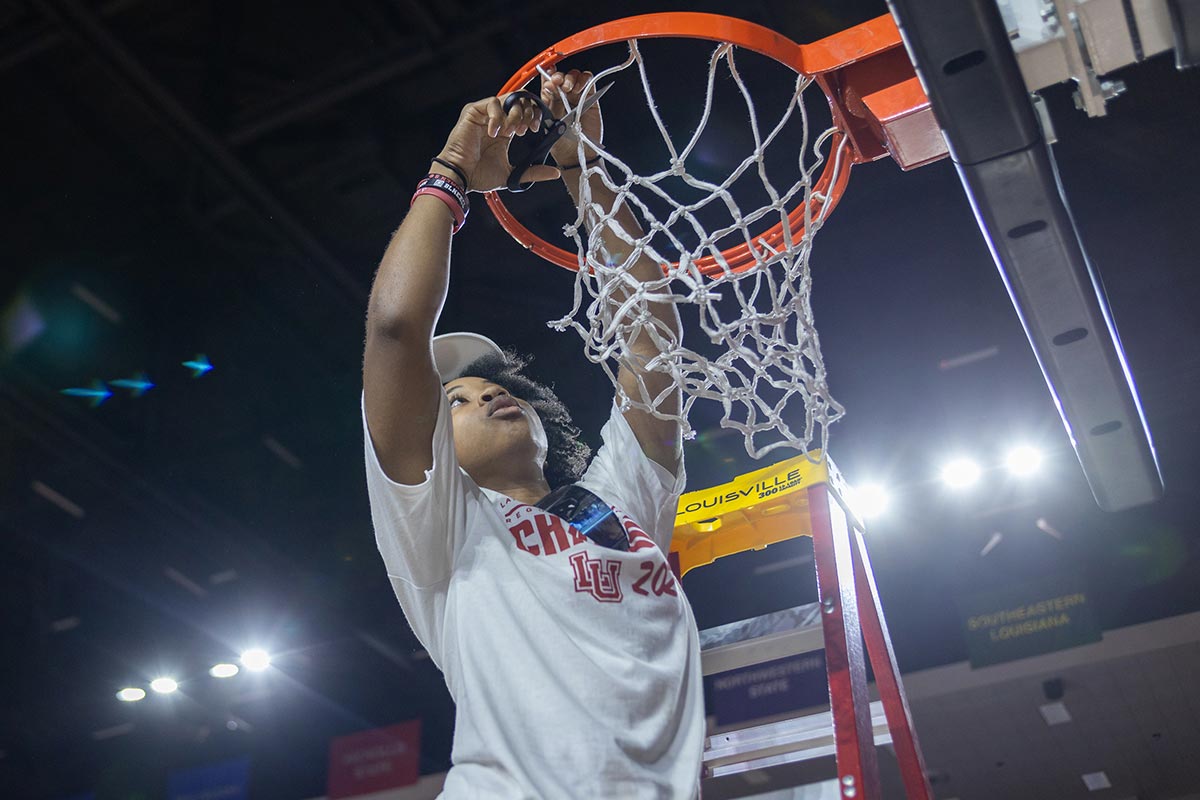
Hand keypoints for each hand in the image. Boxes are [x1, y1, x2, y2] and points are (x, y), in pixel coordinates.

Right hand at [436, 95, 560, 191]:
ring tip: (511, 132)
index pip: (526, 111)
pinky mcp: (473, 111)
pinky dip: (498, 116)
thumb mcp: (513, 174)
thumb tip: (555, 173)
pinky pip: (492, 103)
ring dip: (515, 114)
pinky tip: (496, 132)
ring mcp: (485, 114)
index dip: (536, 114)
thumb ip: (533, 172)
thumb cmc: (480, 175)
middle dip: (529, 112)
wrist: (461, 176)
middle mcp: (498, 119)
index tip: (538, 127)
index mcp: (507, 130)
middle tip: (528, 129)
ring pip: (509, 99)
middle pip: (521, 100)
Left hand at [541, 69, 602, 166]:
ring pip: (574, 76)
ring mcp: (577, 97)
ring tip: (568, 87)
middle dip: (559, 77)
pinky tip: (579, 88)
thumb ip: (546, 105)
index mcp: (550, 101)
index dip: (548, 76)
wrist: (575, 155)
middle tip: (558, 83)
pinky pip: (589, 82)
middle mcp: (563, 97)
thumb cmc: (560, 144)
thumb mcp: (547, 123)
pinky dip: (584, 80)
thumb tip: (547, 86)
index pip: (548, 81)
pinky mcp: (590, 99)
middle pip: (562, 76)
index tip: (548, 79)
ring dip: (571, 77)